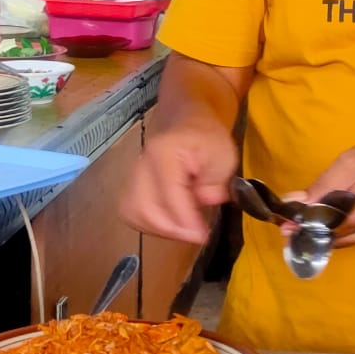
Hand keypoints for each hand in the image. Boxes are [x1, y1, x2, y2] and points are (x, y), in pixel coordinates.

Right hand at [119, 119, 238, 244]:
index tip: (202, 234)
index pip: (168, 193)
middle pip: (142, 208)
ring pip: (132, 213)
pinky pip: (131, 213)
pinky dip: (148, 225)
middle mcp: (142, 164)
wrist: (183, 119)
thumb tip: (204, 201)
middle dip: (169, 229)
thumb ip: (215, 181)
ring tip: (181, 228)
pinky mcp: (131, 186)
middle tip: (193, 233)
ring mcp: (132, 175)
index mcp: (164, 152)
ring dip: (157, 229)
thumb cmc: (205, 137)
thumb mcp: (223, 154)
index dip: (185, 220)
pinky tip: (169, 223)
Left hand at [287, 140, 354, 247]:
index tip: (285, 224)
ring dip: (318, 233)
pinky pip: (347, 237)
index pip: (335, 225)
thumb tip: (295, 203)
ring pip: (339, 241)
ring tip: (297, 222)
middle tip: (285, 224)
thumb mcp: (351, 162)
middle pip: (335, 238)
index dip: (309, 225)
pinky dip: (331, 230)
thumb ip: (324, 185)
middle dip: (308, 232)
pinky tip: (318, 220)